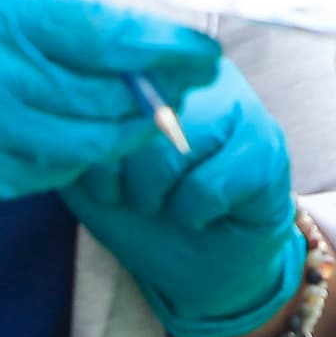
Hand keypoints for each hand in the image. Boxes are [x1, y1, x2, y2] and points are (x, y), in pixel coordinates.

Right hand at [0, 0, 222, 248]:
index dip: (165, 49)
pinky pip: (63, 169)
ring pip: (93, 141)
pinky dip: (88, 147)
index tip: (204, 50)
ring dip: (132, 123)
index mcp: (4, 19)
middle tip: (188, 73)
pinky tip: (89, 122)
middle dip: (161, 87)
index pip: (106, 40)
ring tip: (148, 98)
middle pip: (108, 96)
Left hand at [66, 60, 306, 336]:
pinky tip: (202, 213)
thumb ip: (79, 133)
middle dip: (125, 174)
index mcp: (153, 68)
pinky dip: (192, 213)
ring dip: (157, 196)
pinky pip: (206, 185)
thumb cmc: (143, 210)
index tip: (105, 178)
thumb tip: (69, 106)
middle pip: (138, 113)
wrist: (198, 267)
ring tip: (169, 202)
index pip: (112, 80)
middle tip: (137, 196)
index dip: (99, 141)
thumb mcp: (92, 169)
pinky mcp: (266, 147)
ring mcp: (240, 105)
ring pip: (172, 149)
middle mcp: (198, 74)